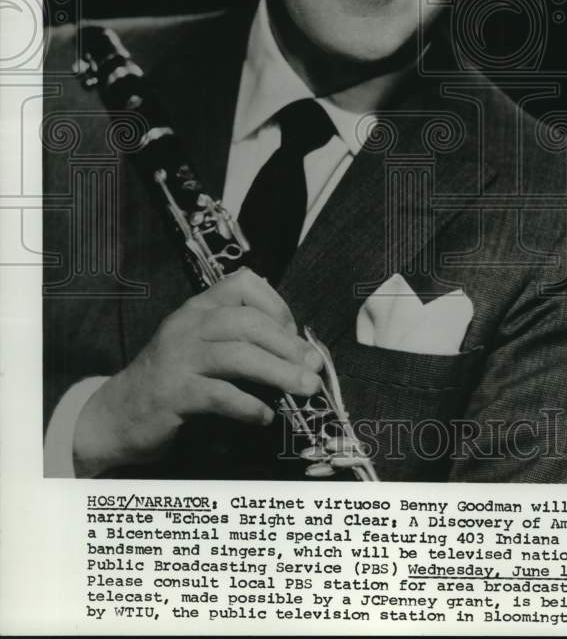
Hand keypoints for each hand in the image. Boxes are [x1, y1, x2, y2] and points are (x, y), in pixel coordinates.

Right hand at [72, 268, 322, 475]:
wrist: (117, 414)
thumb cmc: (173, 379)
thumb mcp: (204, 348)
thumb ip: (241, 341)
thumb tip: (298, 352)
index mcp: (199, 308)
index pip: (243, 285)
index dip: (277, 305)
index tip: (295, 334)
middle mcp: (188, 326)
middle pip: (247, 323)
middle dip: (288, 345)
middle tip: (314, 368)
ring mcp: (178, 358)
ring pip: (237, 356)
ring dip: (278, 372)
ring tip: (304, 389)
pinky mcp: (173, 394)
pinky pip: (219, 394)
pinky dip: (248, 406)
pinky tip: (264, 417)